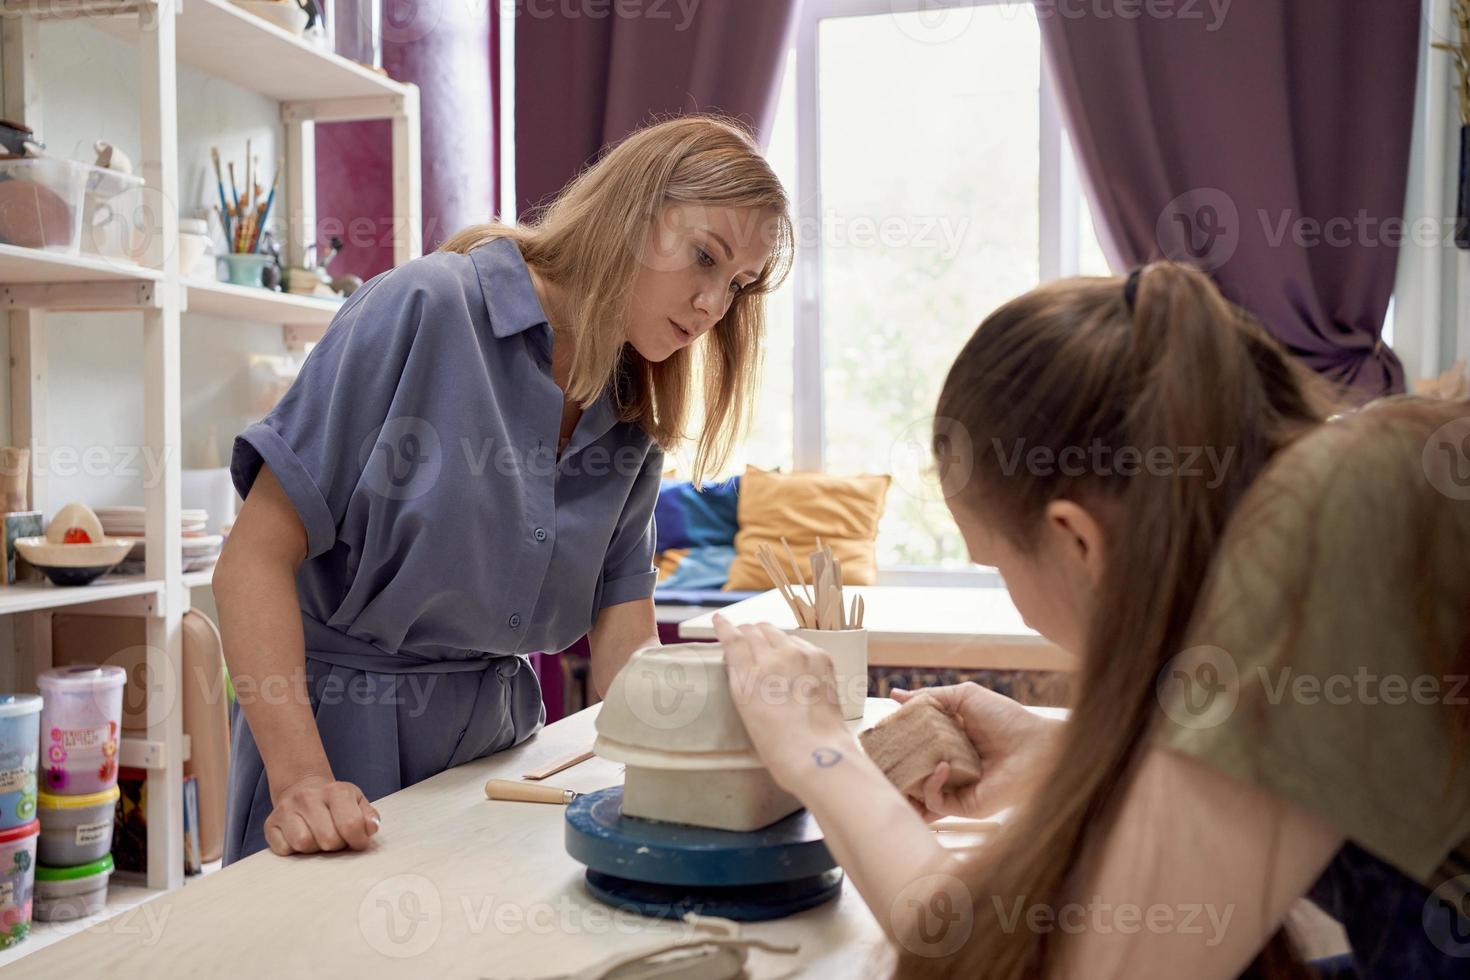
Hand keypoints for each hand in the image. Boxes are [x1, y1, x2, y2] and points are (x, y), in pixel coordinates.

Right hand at [264, 774, 380, 855]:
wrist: (302, 787)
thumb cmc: (335, 802)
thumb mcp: (357, 802)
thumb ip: (368, 816)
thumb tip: (371, 828)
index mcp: (335, 791)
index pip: (351, 825)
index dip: (358, 841)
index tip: (357, 841)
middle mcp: (308, 797)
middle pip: (328, 839)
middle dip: (336, 846)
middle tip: (336, 840)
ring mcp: (286, 809)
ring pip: (304, 844)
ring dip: (315, 849)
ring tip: (318, 839)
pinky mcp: (270, 824)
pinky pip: (284, 849)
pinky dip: (294, 851)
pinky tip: (300, 839)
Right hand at [713, 614, 851, 786]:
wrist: (817, 754)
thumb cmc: (778, 745)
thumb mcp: (746, 711)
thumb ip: (741, 679)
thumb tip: (742, 660)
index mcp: (748, 676)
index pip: (732, 638)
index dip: (724, 626)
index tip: (719, 619)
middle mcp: (773, 659)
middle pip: (754, 630)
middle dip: (746, 631)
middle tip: (744, 637)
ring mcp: (800, 655)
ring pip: (777, 632)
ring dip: (768, 636)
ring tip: (768, 648)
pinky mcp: (820, 658)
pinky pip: (800, 642)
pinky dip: (791, 646)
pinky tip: (792, 659)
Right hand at [892, 683, 1062, 822]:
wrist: (1037, 746)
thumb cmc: (1006, 719)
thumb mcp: (964, 697)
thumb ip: (929, 698)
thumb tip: (896, 696)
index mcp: (949, 743)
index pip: (914, 747)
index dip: (896, 744)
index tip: (878, 736)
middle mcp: (949, 767)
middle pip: (912, 773)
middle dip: (893, 769)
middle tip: (878, 759)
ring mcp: (956, 789)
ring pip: (918, 794)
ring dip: (903, 785)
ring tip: (894, 771)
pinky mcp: (964, 807)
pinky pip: (936, 802)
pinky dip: (931, 785)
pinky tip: (940, 766)